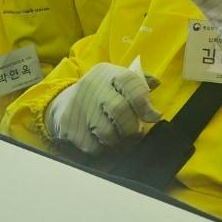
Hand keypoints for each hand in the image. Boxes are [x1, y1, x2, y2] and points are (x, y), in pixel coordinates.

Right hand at [45, 62, 161, 154]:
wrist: (64, 102)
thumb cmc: (101, 93)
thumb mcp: (117, 81)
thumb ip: (138, 83)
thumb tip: (157, 83)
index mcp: (108, 73)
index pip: (130, 83)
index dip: (145, 103)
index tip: (153, 116)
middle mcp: (92, 86)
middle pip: (119, 110)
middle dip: (131, 127)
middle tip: (134, 131)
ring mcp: (79, 106)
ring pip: (107, 132)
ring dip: (116, 139)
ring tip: (115, 134)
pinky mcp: (69, 125)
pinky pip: (93, 146)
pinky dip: (100, 147)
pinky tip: (98, 138)